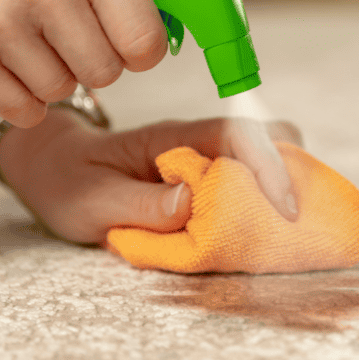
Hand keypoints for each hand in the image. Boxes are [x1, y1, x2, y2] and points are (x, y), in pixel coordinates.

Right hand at [0, 0, 167, 128]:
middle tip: (71, 31)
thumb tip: (164, 26)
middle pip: (104, 73)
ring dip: (55, 73)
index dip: (142, 52)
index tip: (130, 46)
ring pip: (61, 90)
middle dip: (94, 59)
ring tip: (33, 34)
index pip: (144, 40)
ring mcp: (0, 20)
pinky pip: (22, 108)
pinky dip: (24, 96)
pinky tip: (15, 60)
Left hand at [0, 108, 303, 244]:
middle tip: (298, 215)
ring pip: (262, 155)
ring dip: (282, 184)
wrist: (60, 168)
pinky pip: (248, 178)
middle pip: (263, 135)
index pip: (234, 135)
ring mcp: (203, 156)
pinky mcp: (205, 175)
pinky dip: (265, 198)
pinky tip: (263, 224)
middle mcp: (196, 141)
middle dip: (291, 167)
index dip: (267, 165)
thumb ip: (141, 203)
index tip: (287, 208)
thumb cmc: (73, 181)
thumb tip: (191, 203)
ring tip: (288, 224)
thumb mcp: (94, 200)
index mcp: (172, 138)